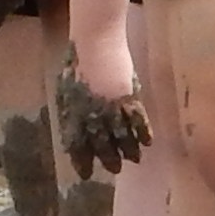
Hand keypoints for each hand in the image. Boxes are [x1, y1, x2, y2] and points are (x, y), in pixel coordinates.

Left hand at [51, 51, 149, 178]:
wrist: (95, 42)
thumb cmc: (76, 62)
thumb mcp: (66, 90)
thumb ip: (72, 110)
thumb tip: (75, 127)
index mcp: (73, 114)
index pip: (76, 145)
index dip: (82, 161)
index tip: (86, 173)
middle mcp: (92, 116)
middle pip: (102, 145)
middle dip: (108, 159)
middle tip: (115, 170)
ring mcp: (112, 109)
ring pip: (122, 137)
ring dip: (128, 151)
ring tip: (134, 159)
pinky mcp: (130, 99)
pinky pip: (139, 123)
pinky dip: (143, 134)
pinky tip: (147, 143)